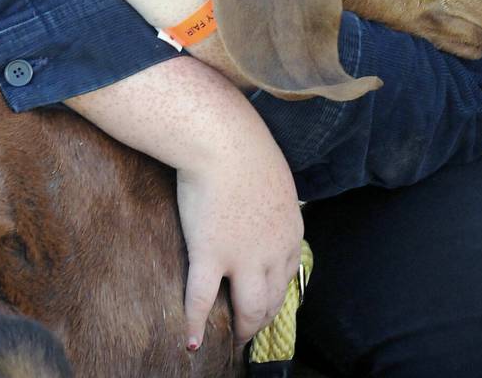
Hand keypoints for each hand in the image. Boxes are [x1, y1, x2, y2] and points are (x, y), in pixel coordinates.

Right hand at [177, 152, 303, 349]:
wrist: (223, 141)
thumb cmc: (245, 149)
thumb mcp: (275, 179)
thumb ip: (274, 204)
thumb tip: (267, 208)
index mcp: (290, 230)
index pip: (286, 275)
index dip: (274, 294)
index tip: (264, 302)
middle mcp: (272, 250)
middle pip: (271, 298)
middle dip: (261, 318)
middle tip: (248, 329)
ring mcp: (242, 256)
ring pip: (248, 308)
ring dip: (241, 329)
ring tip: (231, 340)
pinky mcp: (210, 255)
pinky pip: (201, 302)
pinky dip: (195, 325)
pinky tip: (191, 341)